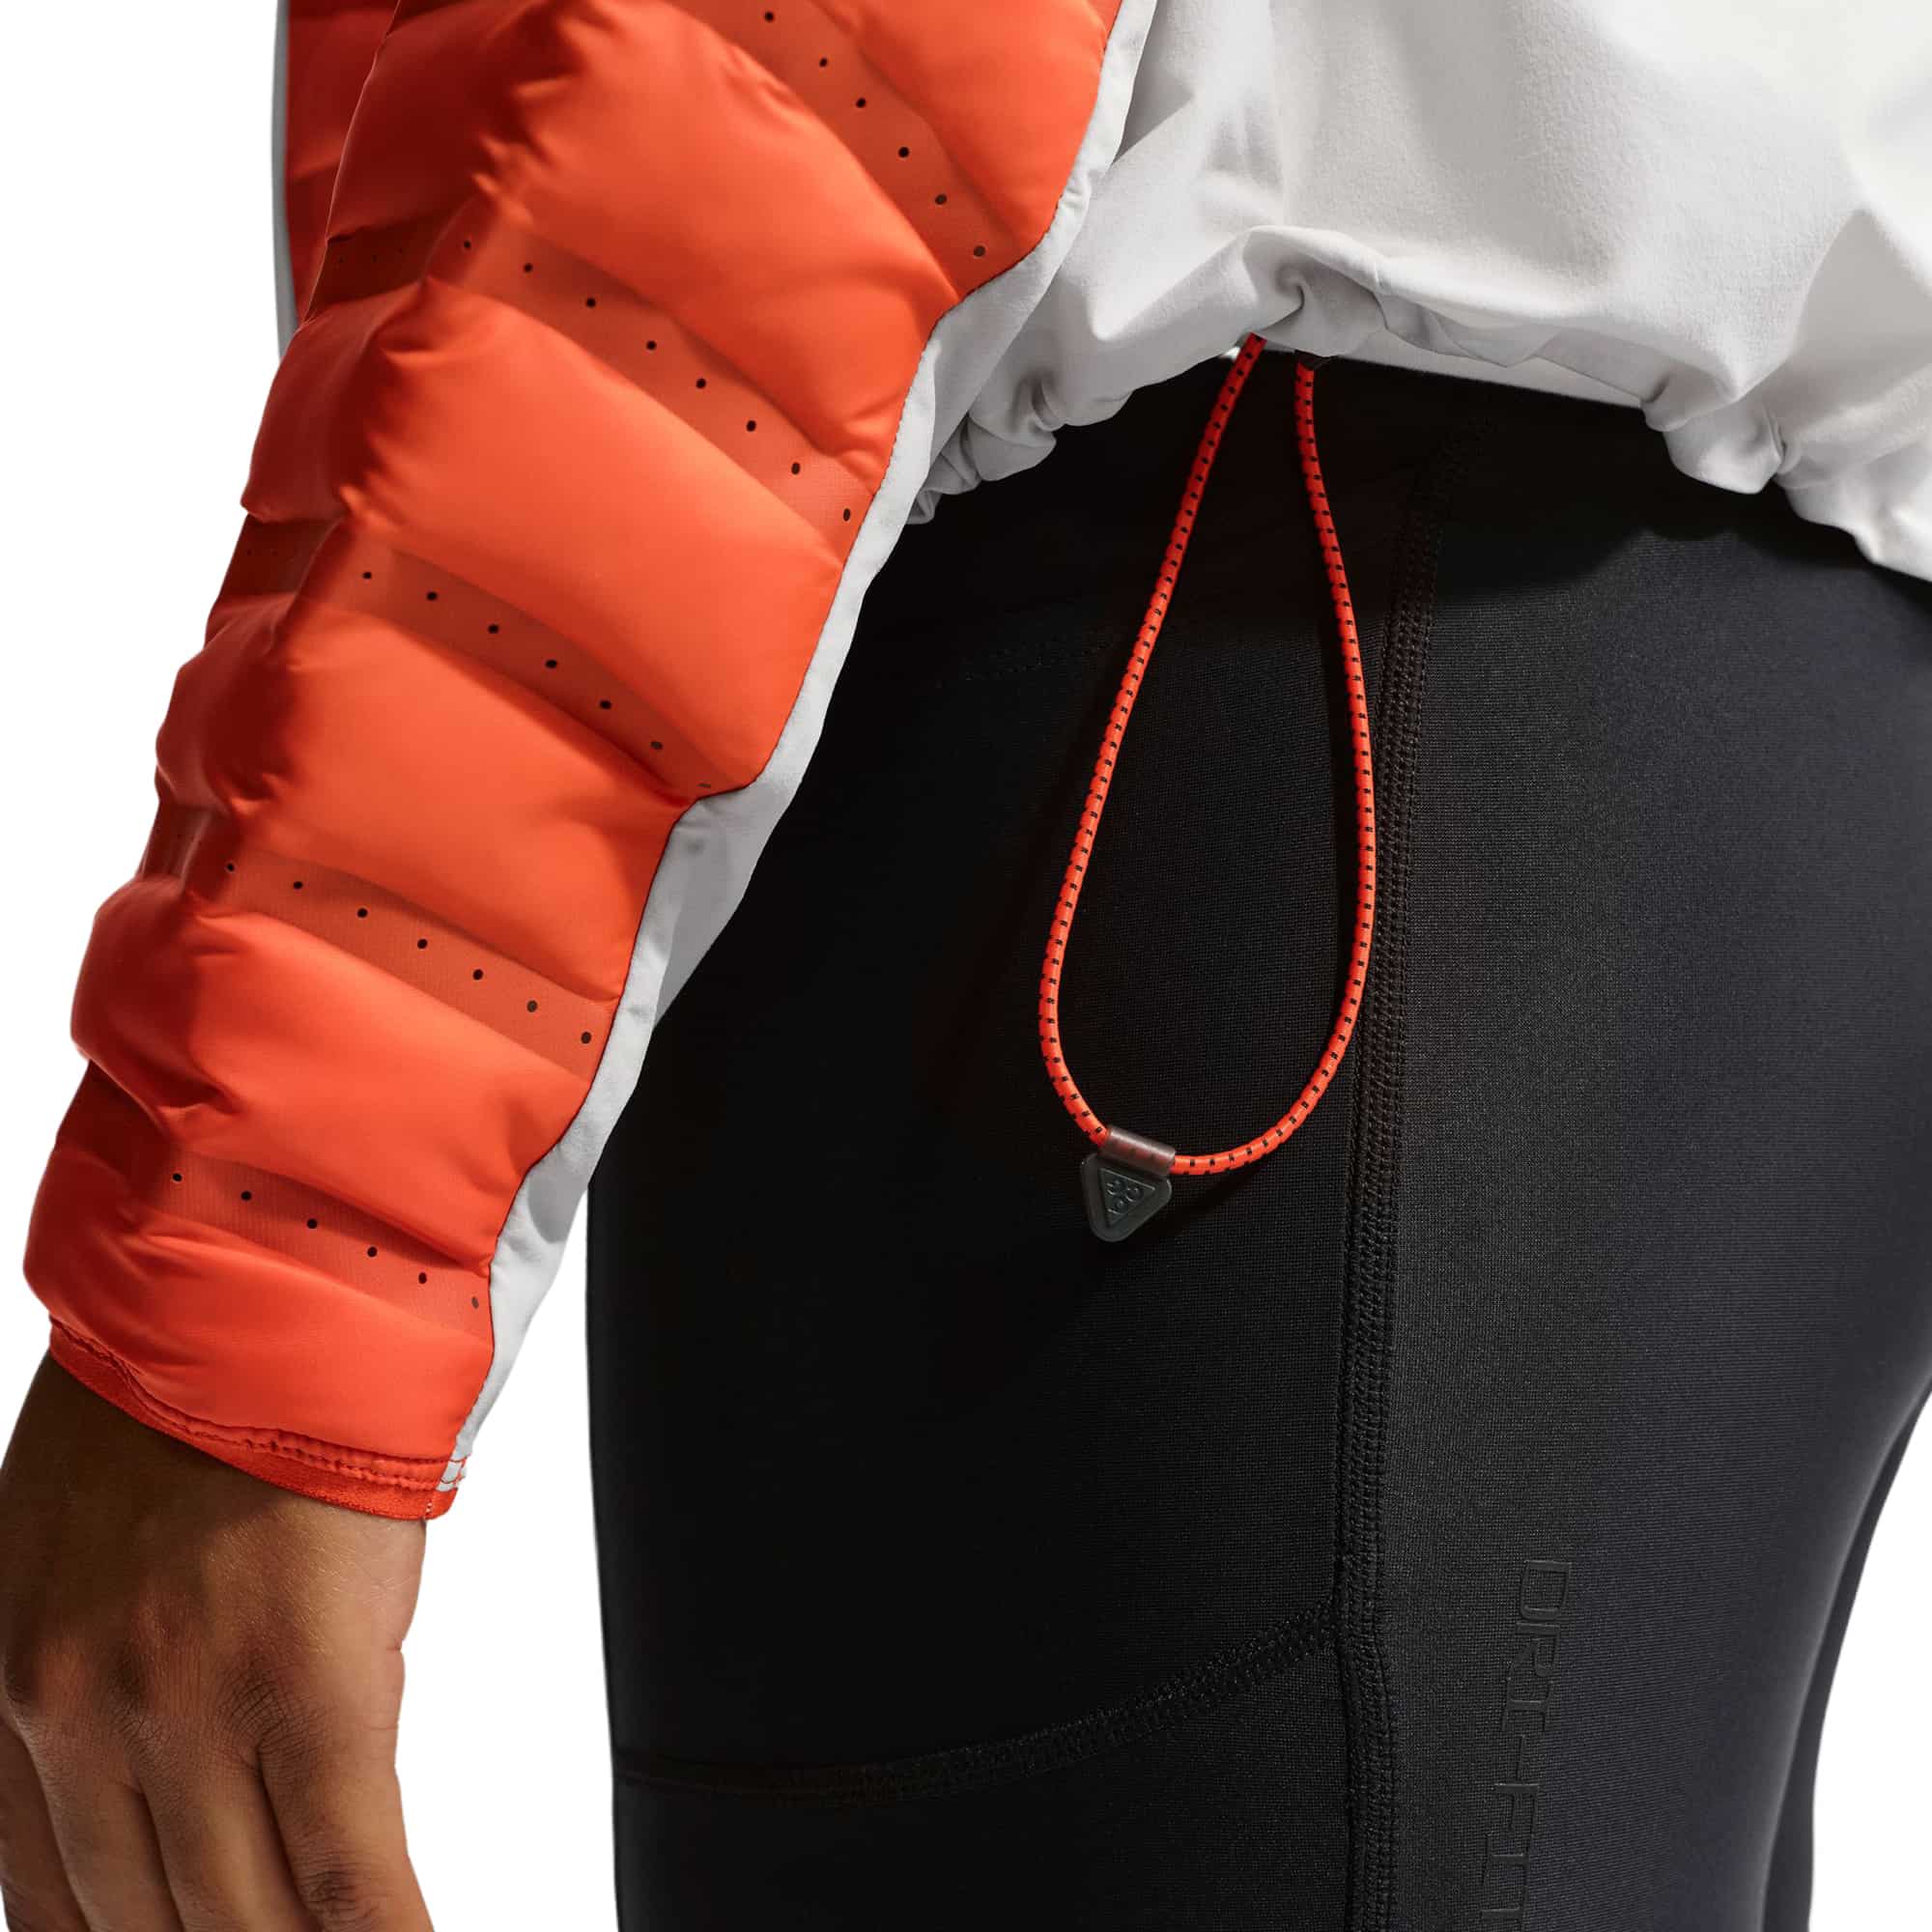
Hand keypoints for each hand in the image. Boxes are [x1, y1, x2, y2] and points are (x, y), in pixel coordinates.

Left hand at [0, 1354, 431, 1928]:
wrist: (263, 1288)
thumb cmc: (185, 1389)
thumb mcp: (61, 1543)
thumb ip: (83, 1676)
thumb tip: (163, 1791)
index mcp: (5, 1690)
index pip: (48, 1907)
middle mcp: (73, 1723)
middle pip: (147, 1930)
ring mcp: (187, 1715)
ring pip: (242, 1924)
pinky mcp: (308, 1690)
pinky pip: (347, 1875)